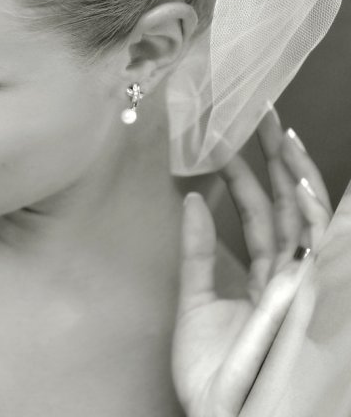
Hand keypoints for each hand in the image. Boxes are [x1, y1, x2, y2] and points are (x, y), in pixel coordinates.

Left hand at [172, 108, 331, 416]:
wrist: (219, 414)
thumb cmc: (211, 368)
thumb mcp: (195, 300)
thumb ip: (197, 251)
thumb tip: (190, 199)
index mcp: (261, 272)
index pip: (256, 210)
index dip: (245, 172)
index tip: (231, 137)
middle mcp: (285, 271)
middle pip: (283, 204)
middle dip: (275, 158)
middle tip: (261, 114)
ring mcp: (297, 281)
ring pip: (302, 217)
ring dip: (292, 173)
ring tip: (280, 132)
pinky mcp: (301, 295)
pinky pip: (309, 246)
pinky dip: (307, 211)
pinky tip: (294, 179)